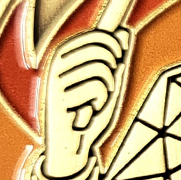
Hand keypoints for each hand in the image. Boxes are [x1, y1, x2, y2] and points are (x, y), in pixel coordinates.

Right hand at [40, 27, 131, 178]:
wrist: (72, 148)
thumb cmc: (90, 114)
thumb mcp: (108, 84)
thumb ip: (115, 60)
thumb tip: (124, 31)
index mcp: (65, 53)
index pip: (99, 35)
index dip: (116, 46)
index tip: (117, 61)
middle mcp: (57, 61)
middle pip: (102, 47)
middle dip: (113, 68)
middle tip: (105, 87)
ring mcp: (56, 77)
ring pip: (102, 69)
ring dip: (107, 90)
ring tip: (95, 103)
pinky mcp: (58, 95)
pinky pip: (97, 88)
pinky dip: (101, 103)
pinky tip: (88, 113)